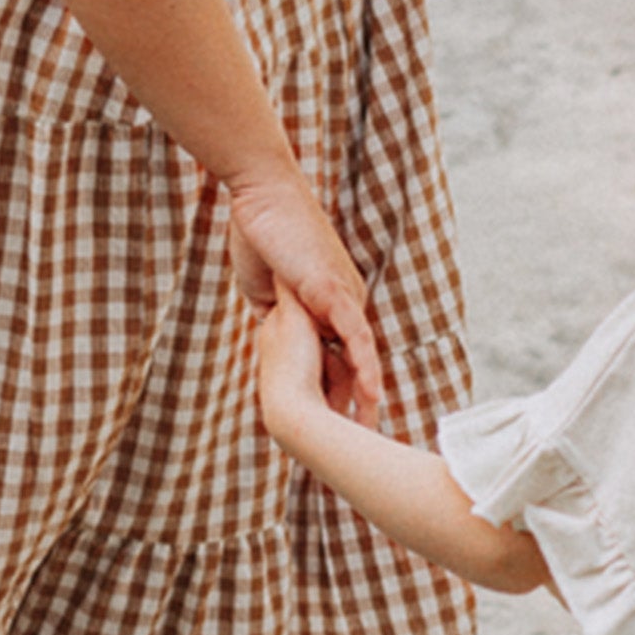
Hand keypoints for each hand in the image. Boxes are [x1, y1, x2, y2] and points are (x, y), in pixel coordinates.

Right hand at [227, 170, 383, 424]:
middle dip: (359, 400)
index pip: (339, 357)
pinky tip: (371, 392)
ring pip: (361, 353)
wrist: (261, 198)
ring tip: (374, 426)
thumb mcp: (267, 291)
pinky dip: (363, 363)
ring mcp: (341, 296)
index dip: (340, 391)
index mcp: (327, 304)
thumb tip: (274, 337)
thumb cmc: (261, 236)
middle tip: (368, 436)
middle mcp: (343, 302)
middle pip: (356, 361)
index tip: (344, 423)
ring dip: (367, 392)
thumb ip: (276, 316)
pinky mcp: (332, 290)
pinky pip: (354, 333)